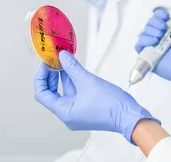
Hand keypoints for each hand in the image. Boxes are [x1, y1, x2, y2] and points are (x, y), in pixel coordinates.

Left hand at [34, 51, 159, 143]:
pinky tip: (72, 68)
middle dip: (50, 75)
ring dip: (62, 76)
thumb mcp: (88, 81)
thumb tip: (62, 56)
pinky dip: (72, 80)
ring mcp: (77, 112)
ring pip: (63, 91)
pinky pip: (73, 93)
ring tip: (62, 59)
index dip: (40, 77)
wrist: (129, 115)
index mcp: (64, 112)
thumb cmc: (111, 105)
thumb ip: (72, 67)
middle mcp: (68, 114)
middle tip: (52, 60)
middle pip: (51, 93)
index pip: (42, 94)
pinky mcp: (85, 108)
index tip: (45, 64)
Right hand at [135, 0, 170, 97]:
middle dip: (154, 23)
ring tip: (159, 37)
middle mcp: (161, 38)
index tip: (166, 17)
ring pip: (143, 33)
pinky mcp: (149, 57)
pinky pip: (138, 45)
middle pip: (149, 24)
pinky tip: (153, 42)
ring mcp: (154, 48)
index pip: (158, 18)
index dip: (159, 15)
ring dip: (149, 32)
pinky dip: (143, 41)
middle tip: (164, 29)